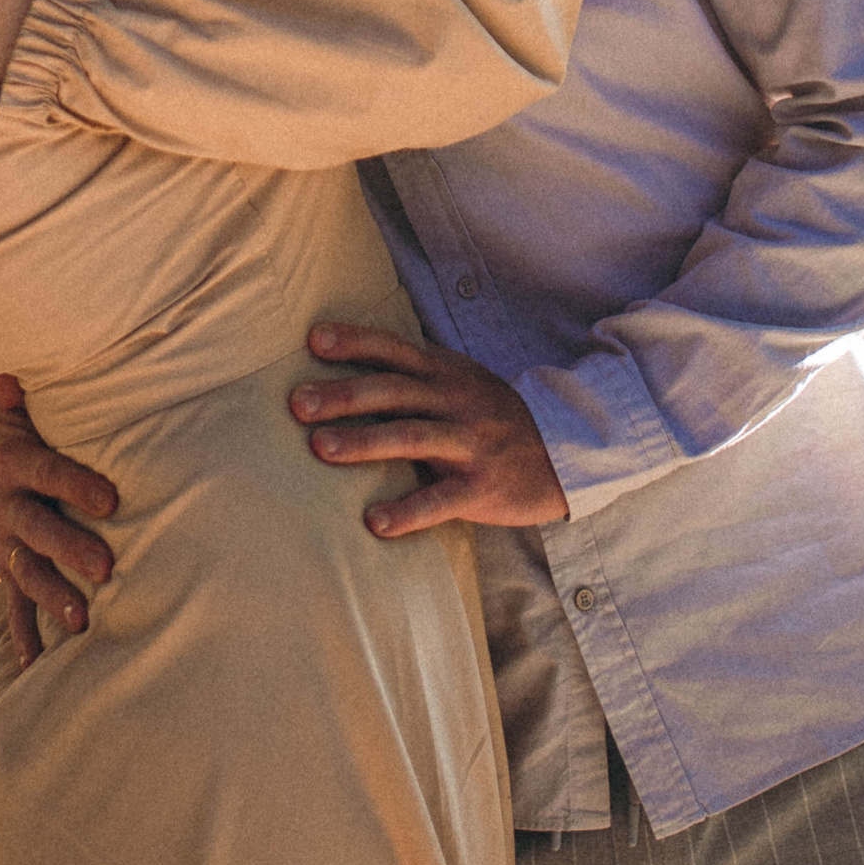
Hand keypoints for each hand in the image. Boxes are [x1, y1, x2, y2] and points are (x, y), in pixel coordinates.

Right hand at [0, 376, 118, 664]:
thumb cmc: (31, 426)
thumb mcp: (23, 403)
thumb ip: (19, 386)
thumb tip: (6, 362)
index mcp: (15, 462)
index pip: (47, 473)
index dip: (75, 485)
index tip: (112, 499)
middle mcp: (5, 505)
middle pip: (36, 529)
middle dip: (69, 549)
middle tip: (107, 568)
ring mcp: (6, 542)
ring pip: (25, 572)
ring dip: (51, 597)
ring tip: (82, 621)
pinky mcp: (9, 569)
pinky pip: (14, 607)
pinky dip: (25, 636)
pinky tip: (38, 668)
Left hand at [291, 320, 570, 533]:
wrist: (567, 452)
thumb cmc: (496, 416)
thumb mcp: (463, 381)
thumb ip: (417, 371)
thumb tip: (356, 356)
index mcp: (446, 374)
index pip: (394, 349)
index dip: (356, 342)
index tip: (313, 341)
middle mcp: (455, 402)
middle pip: (393, 392)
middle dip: (344, 395)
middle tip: (297, 403)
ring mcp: (470, 444)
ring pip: (412, 437)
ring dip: (364, 442)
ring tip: (321, 449)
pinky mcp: (482, 487)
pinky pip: (441, 500)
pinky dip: (408, 511)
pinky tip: (375, 523)